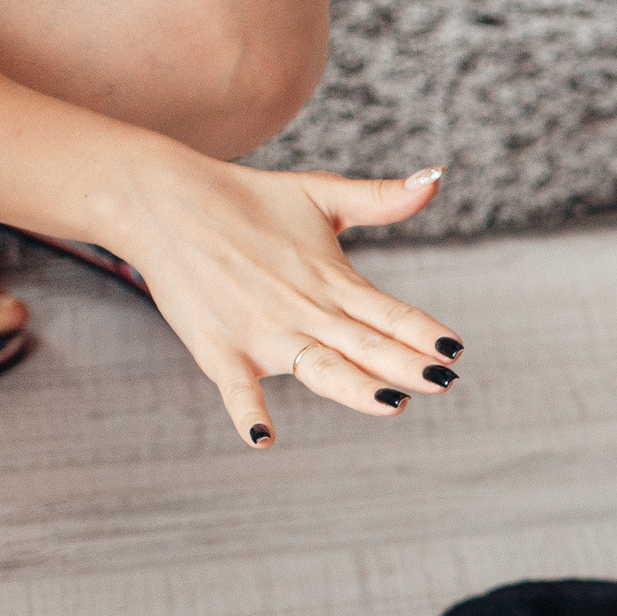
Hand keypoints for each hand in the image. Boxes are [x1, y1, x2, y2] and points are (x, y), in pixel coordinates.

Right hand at [101, 152, 463, 447]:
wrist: (161, 198)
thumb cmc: (246, 198)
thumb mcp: (320, 192)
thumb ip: (381, 198)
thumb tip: (437, 176)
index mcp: (333, 282)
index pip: (389, 313)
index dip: (423, 332)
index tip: (455, 350)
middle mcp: (306, 311)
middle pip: (366, 346)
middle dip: (408, 365)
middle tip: (446, 382)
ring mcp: (263, 332)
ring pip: (320, 368)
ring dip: (356, 388)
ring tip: (393, 404)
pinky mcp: (218, 348)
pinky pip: (237, 387)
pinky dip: (248, 412)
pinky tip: (263, 439)